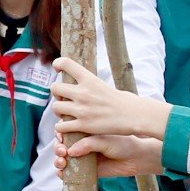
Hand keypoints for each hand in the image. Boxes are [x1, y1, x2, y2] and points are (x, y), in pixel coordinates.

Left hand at [51, 57, 170, 139]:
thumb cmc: (123, 100)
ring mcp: (82, 110)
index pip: (66, 63)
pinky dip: (61, 127)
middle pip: (55, 87)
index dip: (58, 63)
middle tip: (64, 97)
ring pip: (55, 107)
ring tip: (65, 113)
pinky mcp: (83, 125)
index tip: (58, 67)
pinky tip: (66, 127)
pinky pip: (61, 126)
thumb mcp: (103, 85)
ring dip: (59, 110)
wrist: (134, 115)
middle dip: (57, 93)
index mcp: (89, 79)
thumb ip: (89, 83)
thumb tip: (79, 81)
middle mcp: (83, 93)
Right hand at [58, 132, 163, 178]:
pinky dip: (63, 173)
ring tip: (62, 162)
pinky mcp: (86, 171)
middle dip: (57, 148)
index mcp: (85, 131)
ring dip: (58, 160)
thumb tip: (70, 152)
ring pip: (63, 159)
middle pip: (61, 145)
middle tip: (62, 151)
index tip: (60, 137)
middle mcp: (82, 144)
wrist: (136, 159)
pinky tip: (62, 173)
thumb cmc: (123, 144)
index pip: (66, 130)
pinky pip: (70, 173)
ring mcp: (83, 158)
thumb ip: (89, 144)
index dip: (60, 133)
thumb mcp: (105, 140)